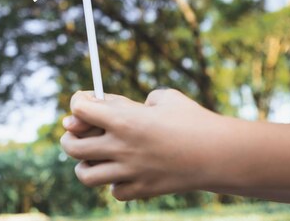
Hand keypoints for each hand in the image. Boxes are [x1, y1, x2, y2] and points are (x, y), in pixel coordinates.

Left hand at [60, 89, 225, 200]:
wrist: (220, 153)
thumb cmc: (193, 119)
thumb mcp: (163, 98)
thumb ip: (131, 102)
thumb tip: (107, 106)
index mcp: (124, 119)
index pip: (78, 109)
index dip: (77, 103)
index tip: (83, 103)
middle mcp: (121, 147)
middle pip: (72, 146)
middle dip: (69, 138)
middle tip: (76, 134)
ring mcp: (130, 172)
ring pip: (85, 175)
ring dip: (84, 165)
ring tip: (95, 158)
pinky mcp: (142, 190)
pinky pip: (114, 191)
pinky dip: (114, 183)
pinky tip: (124, 173)